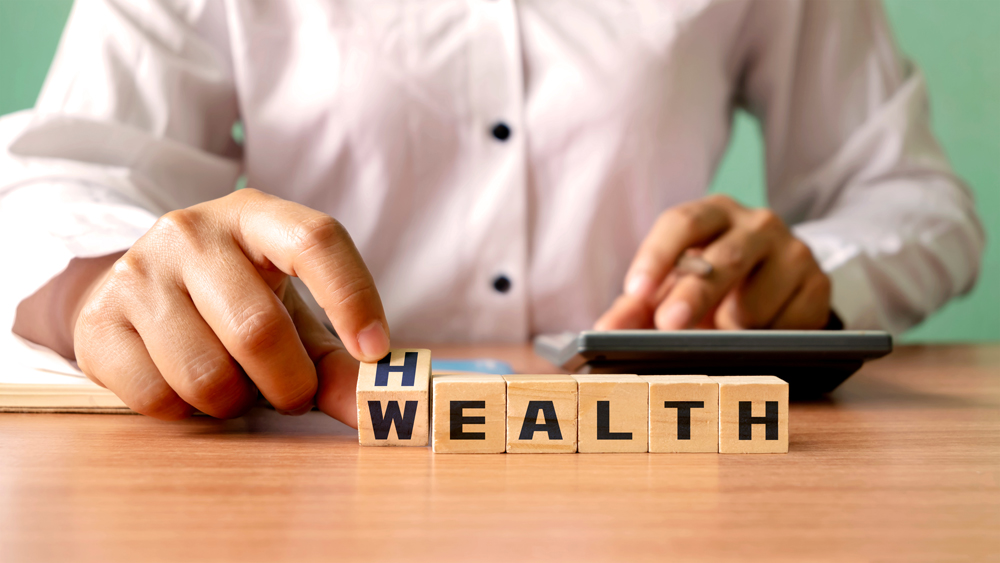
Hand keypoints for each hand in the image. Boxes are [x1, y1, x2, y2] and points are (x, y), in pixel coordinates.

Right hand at [71, 189, 388, 423]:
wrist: (133, 292)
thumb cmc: (232, 301)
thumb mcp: (290, 311)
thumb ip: (336, 358)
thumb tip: (370, 406)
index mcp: (254, 217)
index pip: (315, 241)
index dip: (353, 297)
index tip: (374, 351)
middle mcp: (191, 233)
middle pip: (259, 330)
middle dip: (291, 384)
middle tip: (294, 395)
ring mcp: (138, 273)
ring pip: (207, 375)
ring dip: (236, 402)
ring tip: (236, 387)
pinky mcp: (99, 322)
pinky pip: (158, 398)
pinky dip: (187, 413)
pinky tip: (188, 390)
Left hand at [596, 195, 830, 330]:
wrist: (778, 283)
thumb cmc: (711, 282)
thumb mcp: (671, 286)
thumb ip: (635, 307)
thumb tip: (604, 331)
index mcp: (713, 213)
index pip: (682, 224)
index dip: (657, 257)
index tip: (634, 292)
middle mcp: (757, 223)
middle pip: (724, 258)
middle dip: (695, 295)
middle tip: (669, 326)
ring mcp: (794, 251)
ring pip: (758, 299)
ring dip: (732, 328)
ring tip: (722, 334)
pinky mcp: (820, 284)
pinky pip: (790, 323)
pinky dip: (767, 340)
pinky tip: (760, 336)